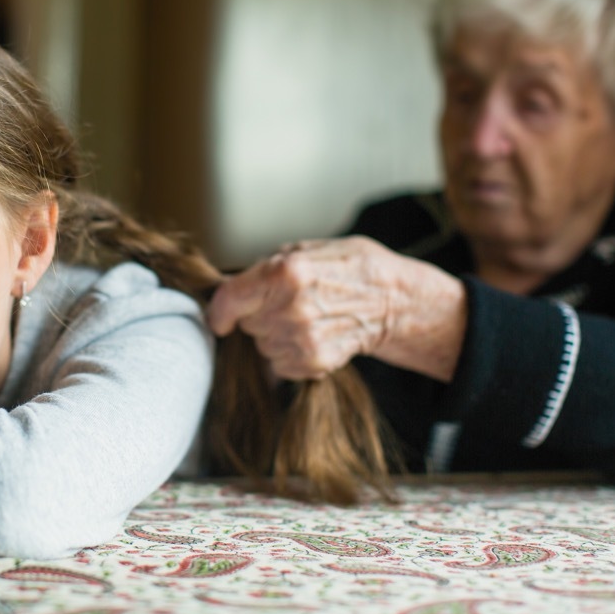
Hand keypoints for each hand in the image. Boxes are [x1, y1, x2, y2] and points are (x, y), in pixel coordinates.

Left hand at [208, 236, 466, 382]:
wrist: (396, 301)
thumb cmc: (354, 267)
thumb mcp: (309, 249)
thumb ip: (267, 266)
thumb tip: (231, 284)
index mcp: (286, 272)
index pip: (229, 298)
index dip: (218, 310)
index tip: (219, 318)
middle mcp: (291, 308)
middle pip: (246, 322)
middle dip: (258, 313)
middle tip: (287, 302)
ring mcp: (303, 339)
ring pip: (262, 344)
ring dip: (275, 334)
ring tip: (306, 318)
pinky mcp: (313, 362)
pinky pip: (280, 364)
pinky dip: (290, 354)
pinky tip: (314, 336)